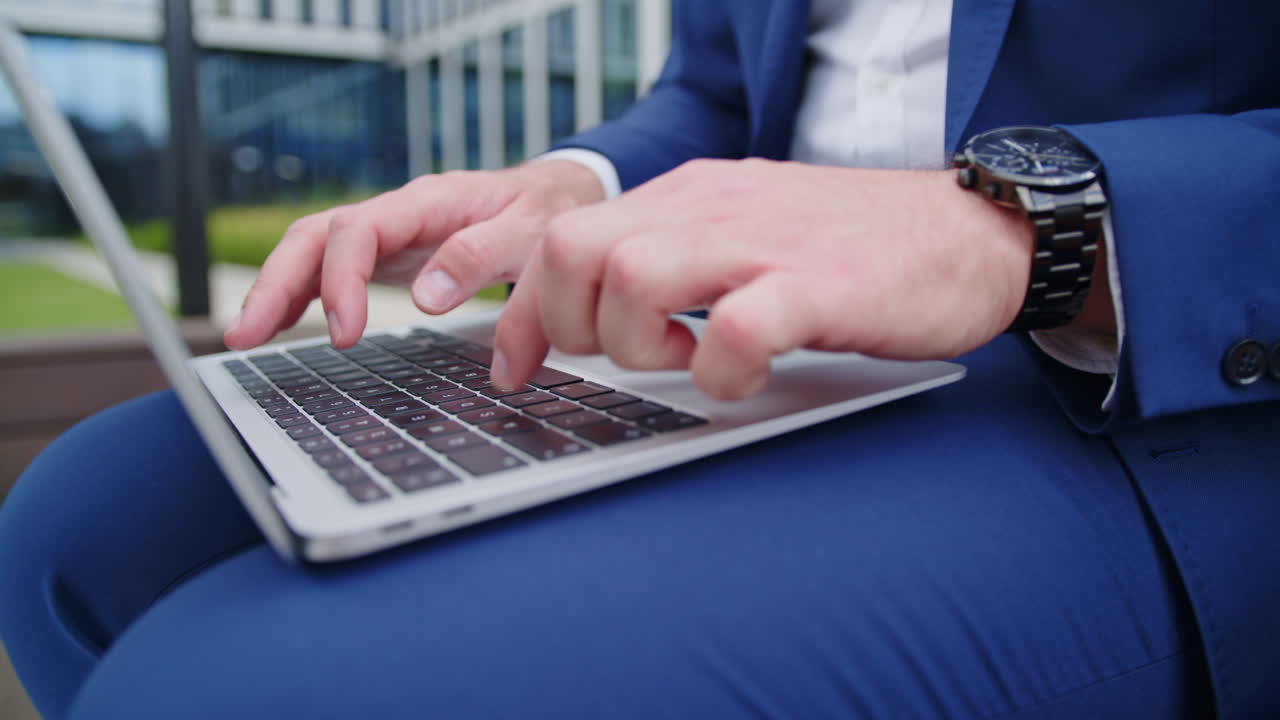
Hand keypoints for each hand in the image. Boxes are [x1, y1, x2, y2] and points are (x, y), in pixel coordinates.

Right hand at [224, 159, 604, 349]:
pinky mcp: (387, 256)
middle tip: (248, 336)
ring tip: (244, 338)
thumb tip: (426, 296)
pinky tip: (275, 328)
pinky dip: (298, 295)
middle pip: (316, 236)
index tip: (343, 332)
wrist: (555, 196)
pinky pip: (329, 269)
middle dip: (276, 283)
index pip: (361, 230)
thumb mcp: (530, 231)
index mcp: (426, 201)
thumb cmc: (544, 212)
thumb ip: (481, 258)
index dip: (341, 280)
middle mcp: (395, 213)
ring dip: (275, 290)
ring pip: (313, 250)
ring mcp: (387, 234)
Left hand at [492, 159, 1039, 400]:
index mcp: (689, 196)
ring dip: (635, 345)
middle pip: (575, 250)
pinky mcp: (821, 286)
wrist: (969, 231)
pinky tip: (743, 374)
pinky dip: (720, 370)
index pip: (563, 237)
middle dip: (568, 325)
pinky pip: (737, 328)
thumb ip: (675, 257)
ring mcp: (766, 242)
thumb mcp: (746, 232)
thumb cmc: (854, 247)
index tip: (514, 367)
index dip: (522, 312)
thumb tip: (599, 313)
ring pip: (634, 279)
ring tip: (682, 359)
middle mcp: (714, 207)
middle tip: (616, 359)